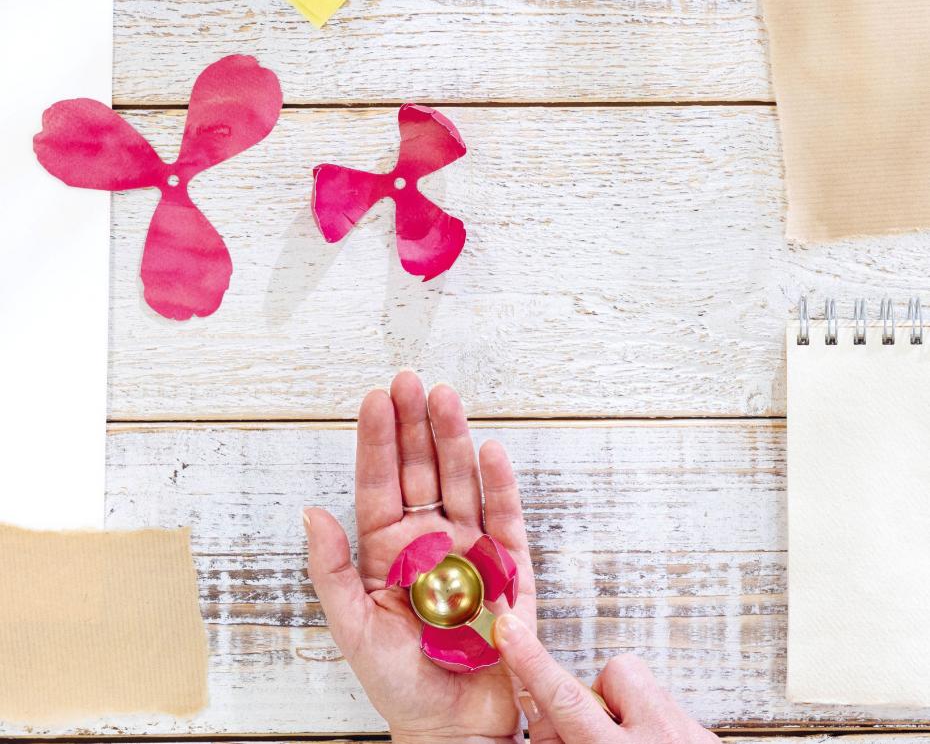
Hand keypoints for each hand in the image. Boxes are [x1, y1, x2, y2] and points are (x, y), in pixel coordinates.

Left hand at [304, 371, 535, 743]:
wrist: (454, 729)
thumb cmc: (401, 685)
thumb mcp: (353, 629)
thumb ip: (330, 570)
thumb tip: (310, 512)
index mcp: (388, 549)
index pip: (380, 482)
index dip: (378, 440)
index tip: (375, 398)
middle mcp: (430, 539)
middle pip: (422, 469)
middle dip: (415, 423)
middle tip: (409, 380)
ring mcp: (470, 548)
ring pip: (461, 481)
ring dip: (454, 439)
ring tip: (444, 398)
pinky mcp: (508, 568)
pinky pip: (505, 518)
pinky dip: (500, 484)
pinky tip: (490, 450)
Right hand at [493, 616, 719, 743]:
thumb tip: (540, 710)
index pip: (566, 701)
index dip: (533, 663)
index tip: (511, 630)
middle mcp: (659, 742)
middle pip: (613, 677)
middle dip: (596, 696)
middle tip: (597, 734)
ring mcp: (691, 737)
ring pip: (643, 689)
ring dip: (626, 713)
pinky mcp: (708, 739)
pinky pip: (668, 712)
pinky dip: (651, 730)